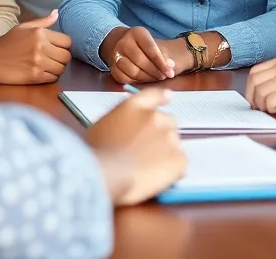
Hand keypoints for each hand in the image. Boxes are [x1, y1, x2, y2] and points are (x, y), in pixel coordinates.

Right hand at [0, 10, 71, 84]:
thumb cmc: (6, 43)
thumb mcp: (23, 28)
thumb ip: (42, 22)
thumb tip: (57, 13)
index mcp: (40, 33)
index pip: (67, 41)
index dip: (64, 46)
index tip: (56, 48)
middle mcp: (41, 47)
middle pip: (66, 56)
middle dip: (61, 58)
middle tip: (52, 58)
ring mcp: (39, 62)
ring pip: (62, 68)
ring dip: (56, 68)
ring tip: (46, 66)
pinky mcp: (35, 76)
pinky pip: (53, 78)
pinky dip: (50, 77)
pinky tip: (40, 72)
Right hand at [86, 88, 186, 205]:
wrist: (105, 172)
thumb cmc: (95, 153)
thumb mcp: (101, 126)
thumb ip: (120, 120)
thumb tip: (125, 128)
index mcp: (134, 106)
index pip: (153, 95)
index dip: (162, 97)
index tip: (168, 98)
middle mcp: (155, 117)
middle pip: (168, 123)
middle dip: (160, 135)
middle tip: (146, 152)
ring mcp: (169, 137)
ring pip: (175, 145)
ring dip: (166, 153)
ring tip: (148, 169)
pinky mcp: (179, 159)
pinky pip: (180, 165)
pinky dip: (172, 172)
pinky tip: (156, 179)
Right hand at [105, 27, 175, 83]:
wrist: (121, 43)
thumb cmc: (143, 45)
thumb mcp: (153, 43)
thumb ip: (163, 55)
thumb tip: (171, 66)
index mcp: (137, 33)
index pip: (151, 49)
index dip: (162, 63)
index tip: (170, 73)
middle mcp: (124, 42)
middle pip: (141, 61)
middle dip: (155, 72)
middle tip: (163, 77)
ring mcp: (116, 55)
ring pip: (133, 71)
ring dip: (147, 78)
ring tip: (155, 78)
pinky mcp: (113, 67)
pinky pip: (125, 79)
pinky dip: (136, 82)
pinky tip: (144, 80)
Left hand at [245, 54, 275, 113]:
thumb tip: (263, 89)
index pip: (255, 71)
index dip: (250, 86)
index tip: (253, 97)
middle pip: (255, 81)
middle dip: (252, 97)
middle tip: (257, 107)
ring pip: (261, 92)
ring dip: (261, 104)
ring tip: (269, 109)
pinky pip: (271, 100)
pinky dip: (270, 108)